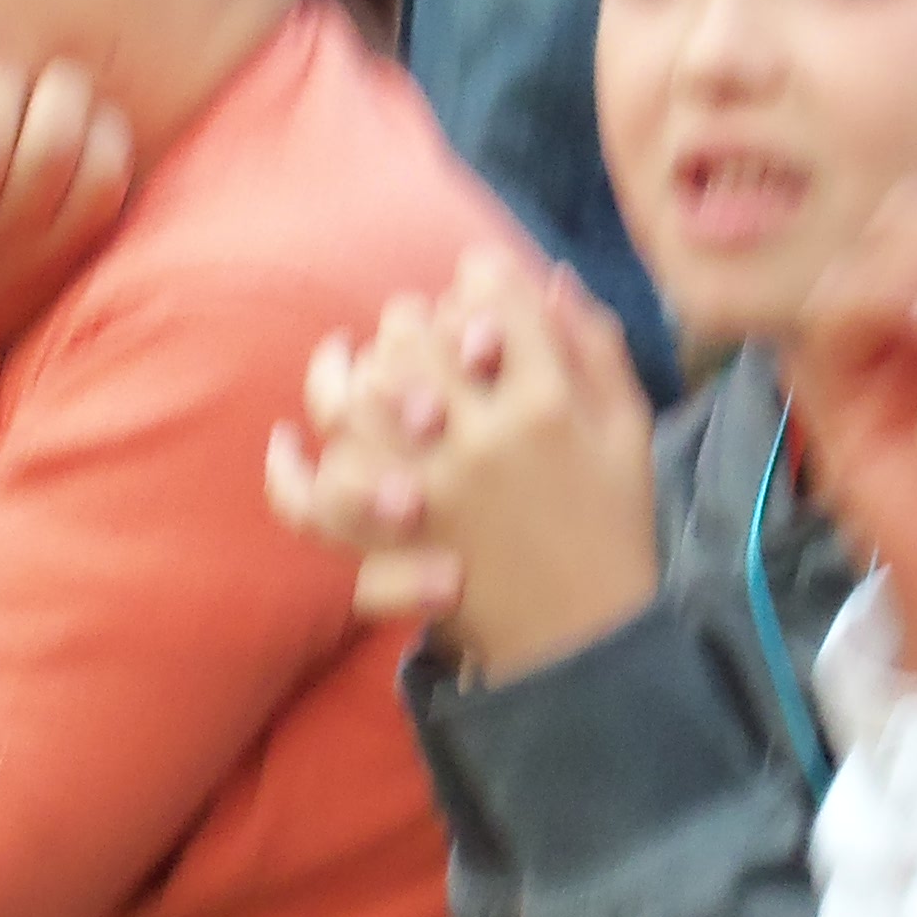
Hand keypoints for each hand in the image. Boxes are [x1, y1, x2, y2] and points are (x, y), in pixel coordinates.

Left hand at [0, 60, 133, 360]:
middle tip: (29, 89)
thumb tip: (82, 109)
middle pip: (53, 139)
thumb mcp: (44, 267)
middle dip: (52, 89)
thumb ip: (68, 209)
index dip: (98, 123)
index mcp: (61, 252)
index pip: (108, 169)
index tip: (75, 118)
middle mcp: (12, 241)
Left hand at [269, 250, 658, 673]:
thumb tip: (552, 277)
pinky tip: (287, 441)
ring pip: (355, 400)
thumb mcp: (629, 432)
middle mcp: (481, 438)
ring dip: (347, 371)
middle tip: (418, 327)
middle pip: (413, 336)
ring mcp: (429, 492)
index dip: (481, 277)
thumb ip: (595, 348)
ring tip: (345, 357)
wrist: (588, 640)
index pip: (493, 296)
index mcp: (548, 402)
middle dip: (413, 320)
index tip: (478, 282)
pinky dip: (292, 473)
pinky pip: (317, 500)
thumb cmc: (614, 529)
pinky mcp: (393, 547)